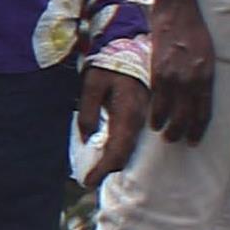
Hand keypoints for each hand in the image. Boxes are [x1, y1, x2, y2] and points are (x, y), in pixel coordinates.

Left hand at [77, 66, 152, 185]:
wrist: (133, 47)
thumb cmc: (109, 65)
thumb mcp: (92, 85)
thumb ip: (87, 112)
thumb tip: (86, 138)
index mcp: (127, 115)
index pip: (116, 152)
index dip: (103, 170)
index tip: (88, 182)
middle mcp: (139, 121)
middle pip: (125, 155)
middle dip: (107, 169)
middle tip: (90, 180)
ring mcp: (144, 118)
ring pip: (130, 148)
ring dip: (114, 161)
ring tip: (98, 170)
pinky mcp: (143, 114)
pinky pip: (133, 138)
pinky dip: (121, 150)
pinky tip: (110, 152)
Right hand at [148, 0, 217, 144]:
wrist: (176, 11)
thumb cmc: (195, 31)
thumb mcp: (209, 55)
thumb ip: (204, 77)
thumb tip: (198, 97)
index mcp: (207, 76)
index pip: (204, 112)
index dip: (199, 130)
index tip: (194, 140)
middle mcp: (191, 80)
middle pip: (186, 116)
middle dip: (181, 132)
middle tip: (177, 140)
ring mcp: (173, 77)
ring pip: (169, 112)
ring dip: (166, 127)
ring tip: (164, 134)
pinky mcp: (157, 71)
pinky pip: (156, 100)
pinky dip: (155, 113)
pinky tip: (153, 121)